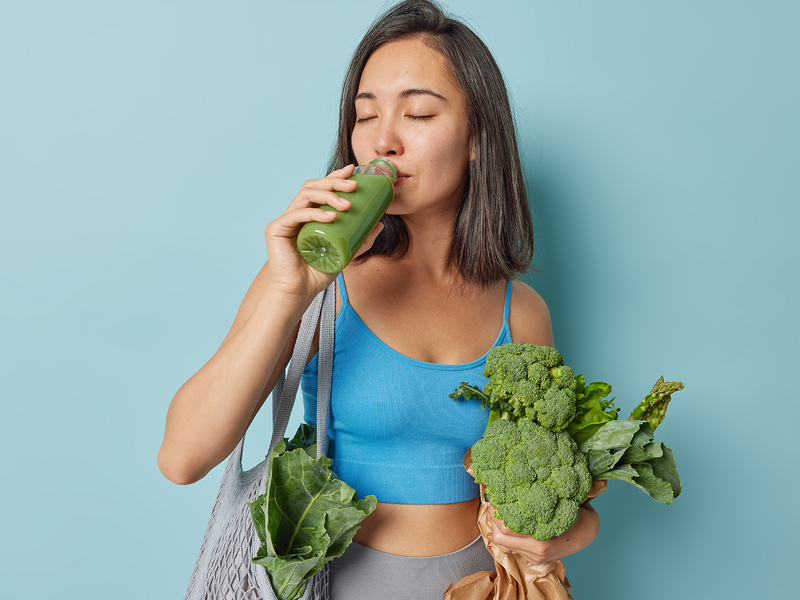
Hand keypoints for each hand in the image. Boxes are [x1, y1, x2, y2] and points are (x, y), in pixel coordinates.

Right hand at [264, 164, 383, 298]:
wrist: (299, 292)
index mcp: (309, 214)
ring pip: (306, 195)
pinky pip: (297, 214)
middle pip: (313, 186)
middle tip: (354, 186)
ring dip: (328, 195)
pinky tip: (330, 217)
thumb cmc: (318, 273)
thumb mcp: (346, 253)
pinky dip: (315, 213)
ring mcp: (285, 219)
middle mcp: (296, 213)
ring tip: (347, 205)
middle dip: (334, 182)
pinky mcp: (276, 229)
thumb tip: (380, 224)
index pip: (322, 188)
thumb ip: (361, 240)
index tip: (353, 170)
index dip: (335, 176)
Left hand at [487, 480, 604, 564]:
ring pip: (502, 541)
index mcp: (544, 538)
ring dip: (495, 523)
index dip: (495, 509)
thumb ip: (541, 490)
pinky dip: (504, 530)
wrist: (588, 533)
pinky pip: (510, 544)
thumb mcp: (561, 497)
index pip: (507, 527)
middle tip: (491, 497)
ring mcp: (533, 555)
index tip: (492, 492)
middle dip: (492, 515)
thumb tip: (510, 470)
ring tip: (496, 505)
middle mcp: (536, 549)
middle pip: (501, 535)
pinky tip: (506, 516)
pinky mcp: (532, 558)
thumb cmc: (574, 510)